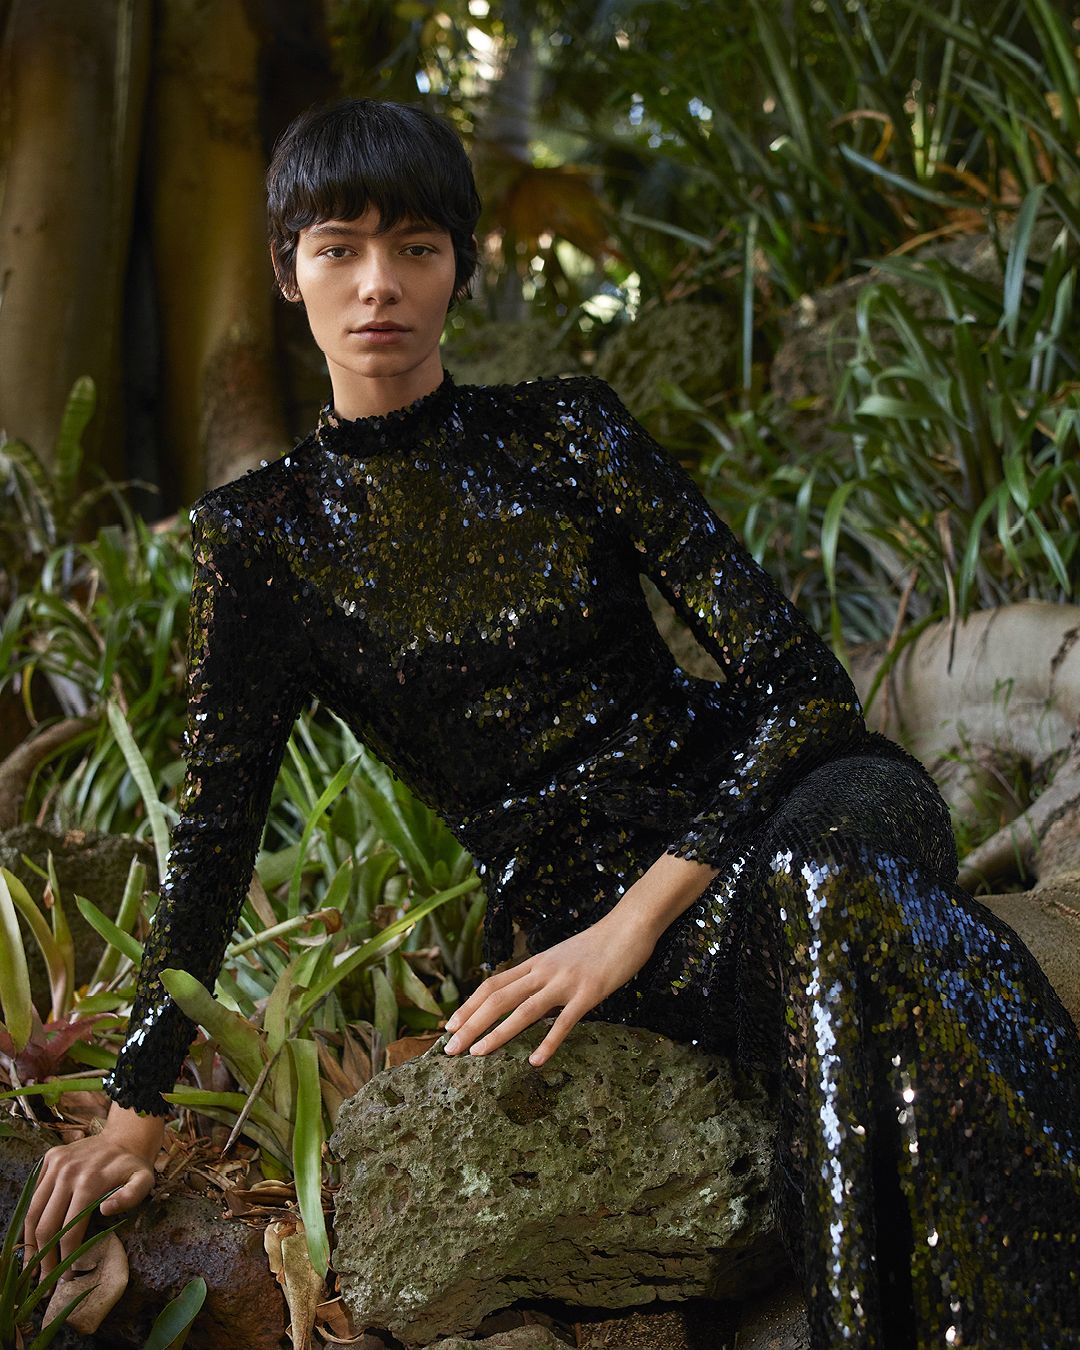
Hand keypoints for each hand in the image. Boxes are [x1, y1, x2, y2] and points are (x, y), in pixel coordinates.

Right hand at [23, 1105, 163, 1281]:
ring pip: (33, 1212)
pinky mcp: (49, 1159)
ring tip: (31, 1266)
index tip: (67, 1277)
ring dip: (29, 1243)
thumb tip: (105, 1210)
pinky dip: (29, 1220)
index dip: (66, 1258)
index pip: (70, 1231)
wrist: (125, 1137)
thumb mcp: (144, 1181)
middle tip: (45, 1280)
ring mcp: (56, 1164)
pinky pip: (33, 1195)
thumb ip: (131, 1196)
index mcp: (90, 1182)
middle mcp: (67, 1172)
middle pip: (46, 1226)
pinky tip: (31, 1239)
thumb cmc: (134, 1167)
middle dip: (44, 1259)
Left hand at [442, 910, 656, 1067]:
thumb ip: (542, 975)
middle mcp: (544, 971)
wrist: (628, 926)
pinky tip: (535, 1061)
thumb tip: (524, 995)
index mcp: (535, 963)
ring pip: (523, 1010)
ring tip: (476, 1054)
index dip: (469, 1005)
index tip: (450, 1025)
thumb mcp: (561, 957)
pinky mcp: (588, 992)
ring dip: (496, 1034)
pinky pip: (564, 1021)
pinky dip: (548, 1042)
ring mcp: (565, 982)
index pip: (492, 985)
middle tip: (449, 1049)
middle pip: (498, 999)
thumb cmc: (598, 945)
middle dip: (471, 1024)